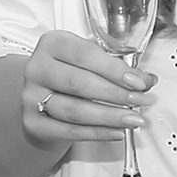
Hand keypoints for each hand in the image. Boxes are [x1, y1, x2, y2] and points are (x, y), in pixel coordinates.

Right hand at [20, 29, 149, 147]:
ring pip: (74, 110)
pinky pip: (68, 131)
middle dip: (116, 94)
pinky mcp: (33, 122)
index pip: (85, 55)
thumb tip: (145, 80)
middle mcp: (37, 68)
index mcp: (52, 44)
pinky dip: (96, 133)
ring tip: (133, 119)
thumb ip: (114, 66)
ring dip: (109, 117)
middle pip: (80, 83)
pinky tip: (116, 132)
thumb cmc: (69, 71)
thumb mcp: (88, 59)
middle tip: (141, 101)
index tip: (138, 82)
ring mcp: (31, 96)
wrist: (41, 91)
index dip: (114, 70)